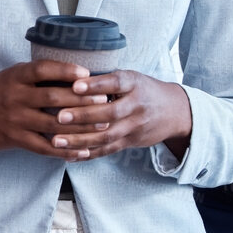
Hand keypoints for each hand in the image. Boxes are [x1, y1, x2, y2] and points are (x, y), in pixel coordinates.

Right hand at [0, 61, 110, 160]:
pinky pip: (44, 147)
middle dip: (83, 101)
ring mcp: (15, 119)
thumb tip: (75, 74)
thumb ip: (37, 75)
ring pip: (53, 124)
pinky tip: (81, 152)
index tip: (88, 74)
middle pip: (54, 98)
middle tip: (106, 101)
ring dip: (80, 127)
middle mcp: (15, 96)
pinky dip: (65, 151)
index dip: (66, 71)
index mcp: (16, 76)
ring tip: (102, 127)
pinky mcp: (14, 138)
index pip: (43, 69)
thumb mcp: (12, 77)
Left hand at [46, 70, 192, 157]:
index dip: (95, 85)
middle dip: (83, 116)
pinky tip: (68, 155)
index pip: (115, 83)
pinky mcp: (131, 142)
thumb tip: (68, 78)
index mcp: (135, 84)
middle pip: (110, 113)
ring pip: (107, 136)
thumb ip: (106, 80)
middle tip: (59, 117)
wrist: (175, 111)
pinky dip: (88, 154)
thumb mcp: (131, 77)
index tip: (74, 86)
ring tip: (56, 140)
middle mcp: (136, 105)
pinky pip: (108, 150)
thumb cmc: (143, 90)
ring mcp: (135, 126)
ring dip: (80, 140)